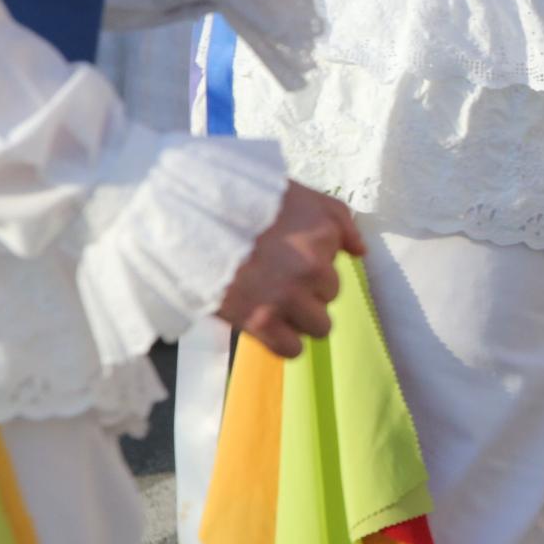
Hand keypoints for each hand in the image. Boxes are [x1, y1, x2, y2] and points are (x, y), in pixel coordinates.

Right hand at [218, 183, 365, 357]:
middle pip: (329, 295)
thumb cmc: (237, 199)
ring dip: (299, 318)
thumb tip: (361, 252)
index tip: (286, 254)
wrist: (182, 213)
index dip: (313, 261)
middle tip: (273, 276)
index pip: (338, 262)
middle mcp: (313, 265)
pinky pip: (292, 349)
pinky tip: (265, 324)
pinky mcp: (260, 320)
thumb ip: (337, 220)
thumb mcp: (298, 194)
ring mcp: (287, 295)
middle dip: (307, 289)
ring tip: (270, 301)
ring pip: (319, 326)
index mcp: (323, 232)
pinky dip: (281, 342)